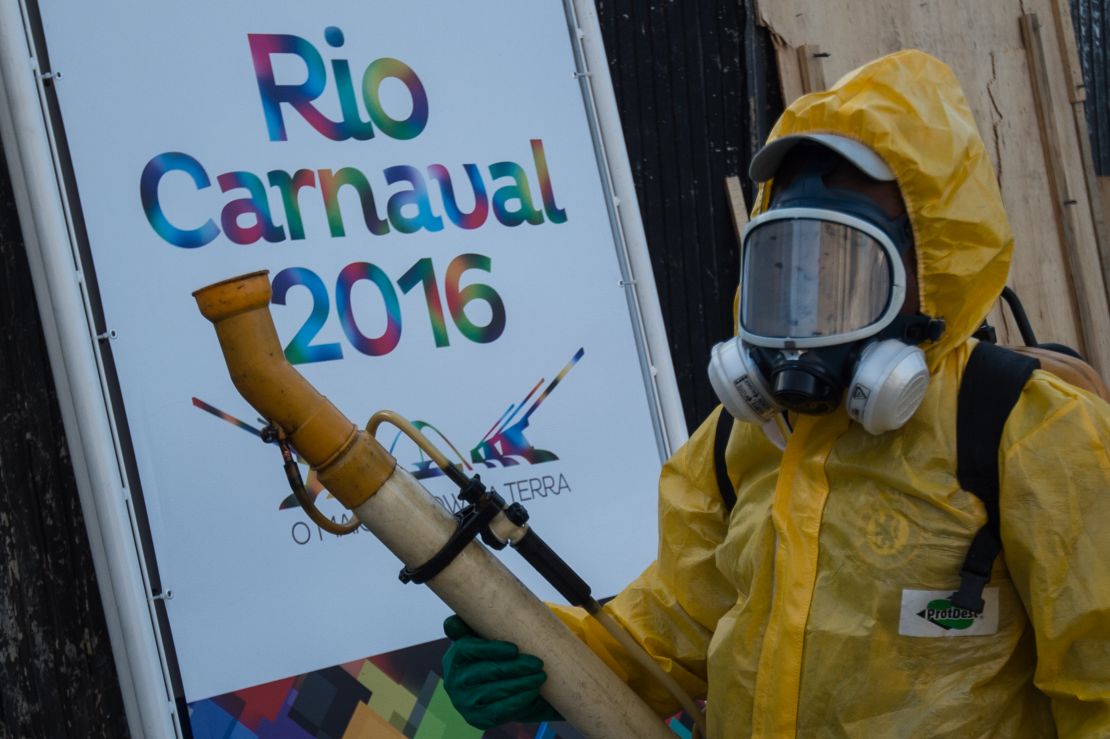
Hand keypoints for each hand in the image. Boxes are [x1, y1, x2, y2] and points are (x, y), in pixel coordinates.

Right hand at [441, 615, 563, 728]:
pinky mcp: (476, 719)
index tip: (514, 648)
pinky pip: (498, 710)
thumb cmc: (491, 655)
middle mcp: (454, 682)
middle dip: (513, 668)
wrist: (494, 688)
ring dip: (520, 684)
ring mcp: (464, 702)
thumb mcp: (482, 638)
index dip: (490, 649)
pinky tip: (532, 692)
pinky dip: (517, 701)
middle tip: (537, 663)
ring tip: (540, 676)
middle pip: (484, 672)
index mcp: (453, 658)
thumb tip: (453, 621)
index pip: (466, 650)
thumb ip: (472, 625)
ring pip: (493, 692)